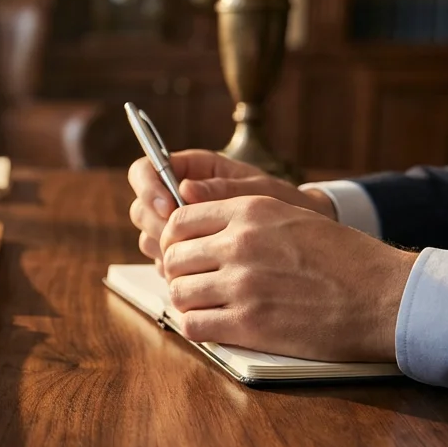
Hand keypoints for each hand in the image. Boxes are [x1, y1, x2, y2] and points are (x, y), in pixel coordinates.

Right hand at [127, 150, 335, 269]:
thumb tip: (186, 188)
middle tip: (182, 244)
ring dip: (165, 252)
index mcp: (193, 170)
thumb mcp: (262, 193)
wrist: (306, 239)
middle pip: (141, 208)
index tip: (168, 207)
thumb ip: (225, 189)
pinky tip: (202, 276)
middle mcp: (178, 198)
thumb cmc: (287, 207)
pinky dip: (175, 271)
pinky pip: (163, 263)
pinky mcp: (185, 255)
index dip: (148, 187)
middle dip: (157, 227)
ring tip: (200, 262)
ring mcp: (179, 229)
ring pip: (148, 238)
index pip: (145, 170)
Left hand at [159, 196, 415, 361]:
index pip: (180, 221)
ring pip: (179, 293)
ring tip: (206, 306)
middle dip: (178, 274)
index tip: (184, 257)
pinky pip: (193, 325)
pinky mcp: (249, 323)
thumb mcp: (293, 217)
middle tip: (195, 285)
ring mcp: (243, 283)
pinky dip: (196, 328)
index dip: (175, 242)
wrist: (386, 297)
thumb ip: (244, 217)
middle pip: (173, 258)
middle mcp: (241, 243)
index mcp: (251, 211)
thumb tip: (195, 223)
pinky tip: (213, 326)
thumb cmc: (346, 260)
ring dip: (187, 302)